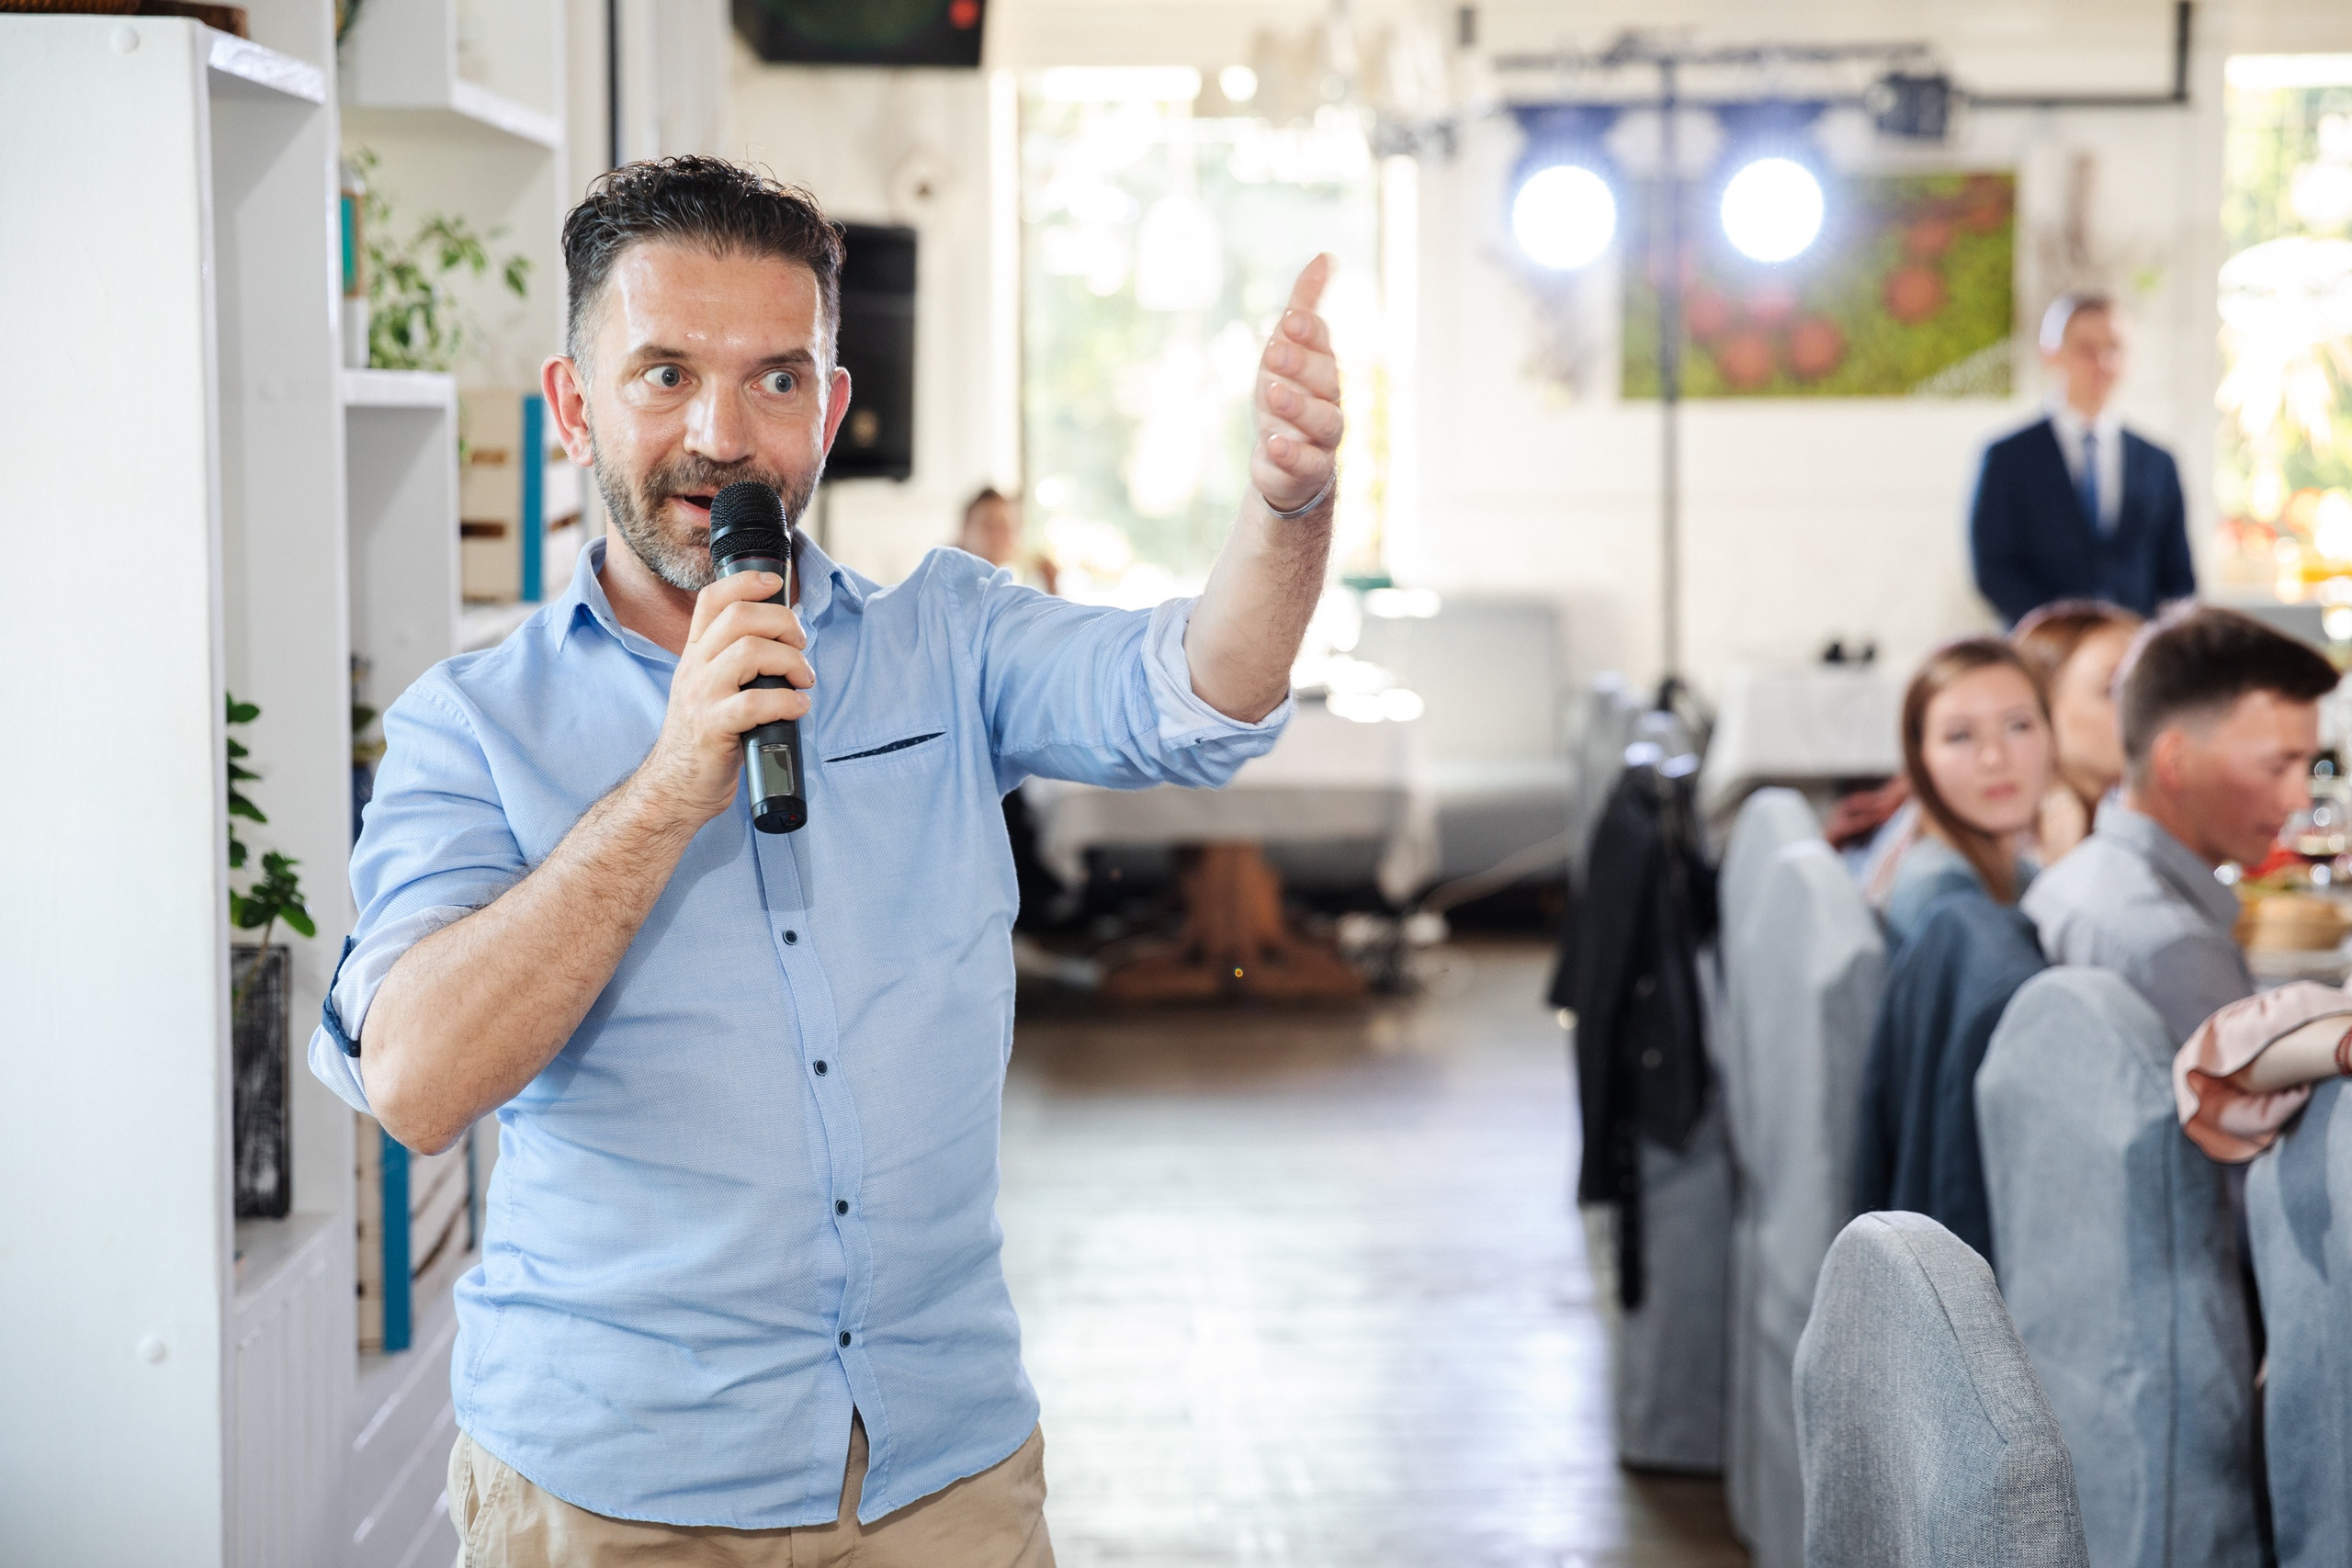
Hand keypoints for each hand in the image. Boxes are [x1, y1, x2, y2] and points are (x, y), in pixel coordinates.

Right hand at [632, 571, 813, 828]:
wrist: (675, 788)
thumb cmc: (705, 739)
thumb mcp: (710, 688)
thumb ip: (735, 661)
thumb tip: (785, 638)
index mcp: (695, 654)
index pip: (712, 599)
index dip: (746, 582)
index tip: (776, 583)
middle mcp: (695, 668)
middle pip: (740, 617)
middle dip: (783, 623)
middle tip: (800, 646)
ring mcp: (701, 697)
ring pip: (749, 652)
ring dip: (790, 661)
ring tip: (803, 680)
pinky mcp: (713, 729)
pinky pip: (755, 703)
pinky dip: (787, 701)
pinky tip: (798, 708)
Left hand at [1251, 254, 1343, 515]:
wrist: (1285, 462)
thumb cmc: (1287, 397)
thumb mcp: (1288, 349)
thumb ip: (1305, 307)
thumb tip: (1324, 257)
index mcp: (1323, 369)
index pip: (1321, 346)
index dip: (1309, 333)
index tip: (1289, 320)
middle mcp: (1329, 401)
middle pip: (1326, 381)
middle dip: (1300, 365)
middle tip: (1273, 352)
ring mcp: (1321, 438)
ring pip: (1322, 421)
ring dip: (1297, 406)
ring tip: (1272, 393)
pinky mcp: (1307, 471)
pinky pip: (1305, 463)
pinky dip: (1290, 454)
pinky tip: (1272, 444)